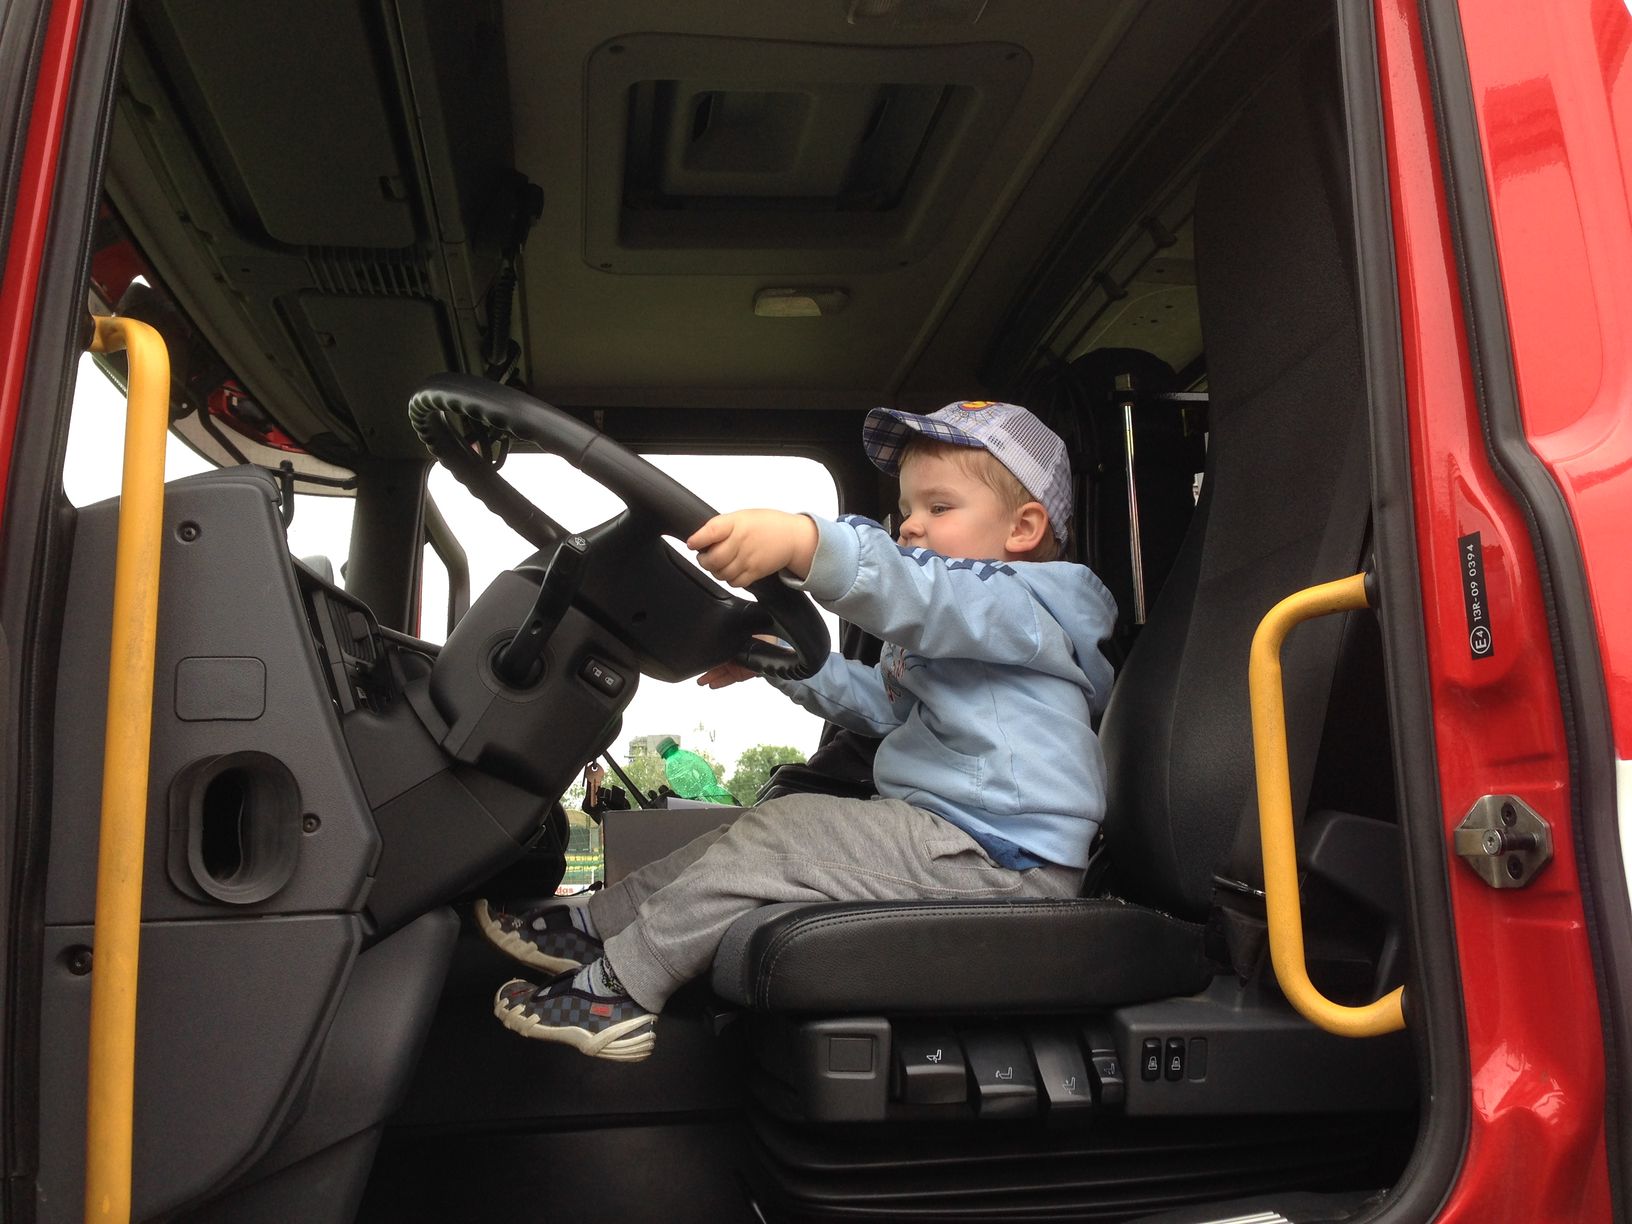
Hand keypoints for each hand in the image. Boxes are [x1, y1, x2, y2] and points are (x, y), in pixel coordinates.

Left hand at [687, 510, 817, 586]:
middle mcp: (742, 541)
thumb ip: (723, 526)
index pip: (711, 531)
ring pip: (721, 573)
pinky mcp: (755, 572)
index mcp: (737, 523)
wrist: (792, 537)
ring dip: (714, 571)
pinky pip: (734, 582)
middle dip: (703, 560)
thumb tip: (700, 538)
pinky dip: (728, 579)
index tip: (692, 543)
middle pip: (714, 559)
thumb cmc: (767, 524)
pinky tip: (730, 571)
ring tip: (716, 564)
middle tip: (703, 556)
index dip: (698, 539)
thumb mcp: (743, 516)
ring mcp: (748, 559)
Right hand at [696, 634, 781, 687]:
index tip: (697, 652)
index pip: (715, 648)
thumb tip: (725, 616)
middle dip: (704, 667)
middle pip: (713, 662)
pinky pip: (727, 679)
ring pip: (718, 672)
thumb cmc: (761, 634)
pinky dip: (720, 682)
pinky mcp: (738, 675)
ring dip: (709, 677)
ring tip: (700, 681)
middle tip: (693, 670)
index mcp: (729, 642)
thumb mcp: (746, 628)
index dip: (707, 651)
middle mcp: (729, 654)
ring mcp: (733, 666)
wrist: (774, 647)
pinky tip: (712, 685)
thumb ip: (735, 627)